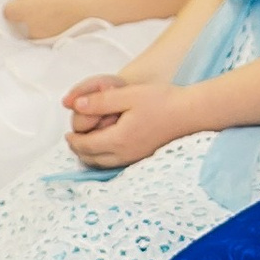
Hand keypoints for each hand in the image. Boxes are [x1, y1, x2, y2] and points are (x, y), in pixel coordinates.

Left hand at [4, 0, 134, 41]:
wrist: (97, 0)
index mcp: (24, 10)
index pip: (8, 11)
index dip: (14, 3)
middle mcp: (32, 27)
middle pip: (21, 22)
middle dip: (27, 13)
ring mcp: (47, 35)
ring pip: (36, 29)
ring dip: (40, 21)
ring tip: (55, 7)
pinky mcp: (61, 39)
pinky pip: (50, 34)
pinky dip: (53, 27)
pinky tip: (65, 16)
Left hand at [64, 76, 199, 168]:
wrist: (192, 113)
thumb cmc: (162, 100)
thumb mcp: (128, 95)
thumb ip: (100, 101)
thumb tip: (76, 105)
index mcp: (118, 139)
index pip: (86, 145)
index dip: (73, 139)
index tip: (67, 132)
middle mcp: (125, 154)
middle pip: (92, 159)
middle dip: (79, 150)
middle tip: (73, 139)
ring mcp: (135, 158)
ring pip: (103, 164)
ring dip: (91, 156)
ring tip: (86, 143)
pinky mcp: (144, 157)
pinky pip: (116, 163)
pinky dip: (104, 158)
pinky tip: (107, 146)